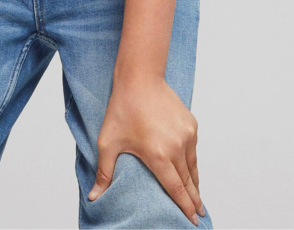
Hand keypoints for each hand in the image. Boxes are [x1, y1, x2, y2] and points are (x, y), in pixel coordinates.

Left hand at [88, 77, 205, 225]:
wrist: (140, 78)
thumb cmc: (122, 108)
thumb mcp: (108, 142)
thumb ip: (104, 172)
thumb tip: (93, 197)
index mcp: (158, 155)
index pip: (176, 189)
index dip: (185, 207)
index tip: (193, 221)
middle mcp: (177, 147)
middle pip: (189, 181)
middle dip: (195, 200)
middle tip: (200, 215)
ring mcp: (186, 135)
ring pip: (193, 165)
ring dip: (195, 181)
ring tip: (197, 196)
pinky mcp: (191, 124)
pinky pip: (193, 149)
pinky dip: (192, 161)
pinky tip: (190, 168)